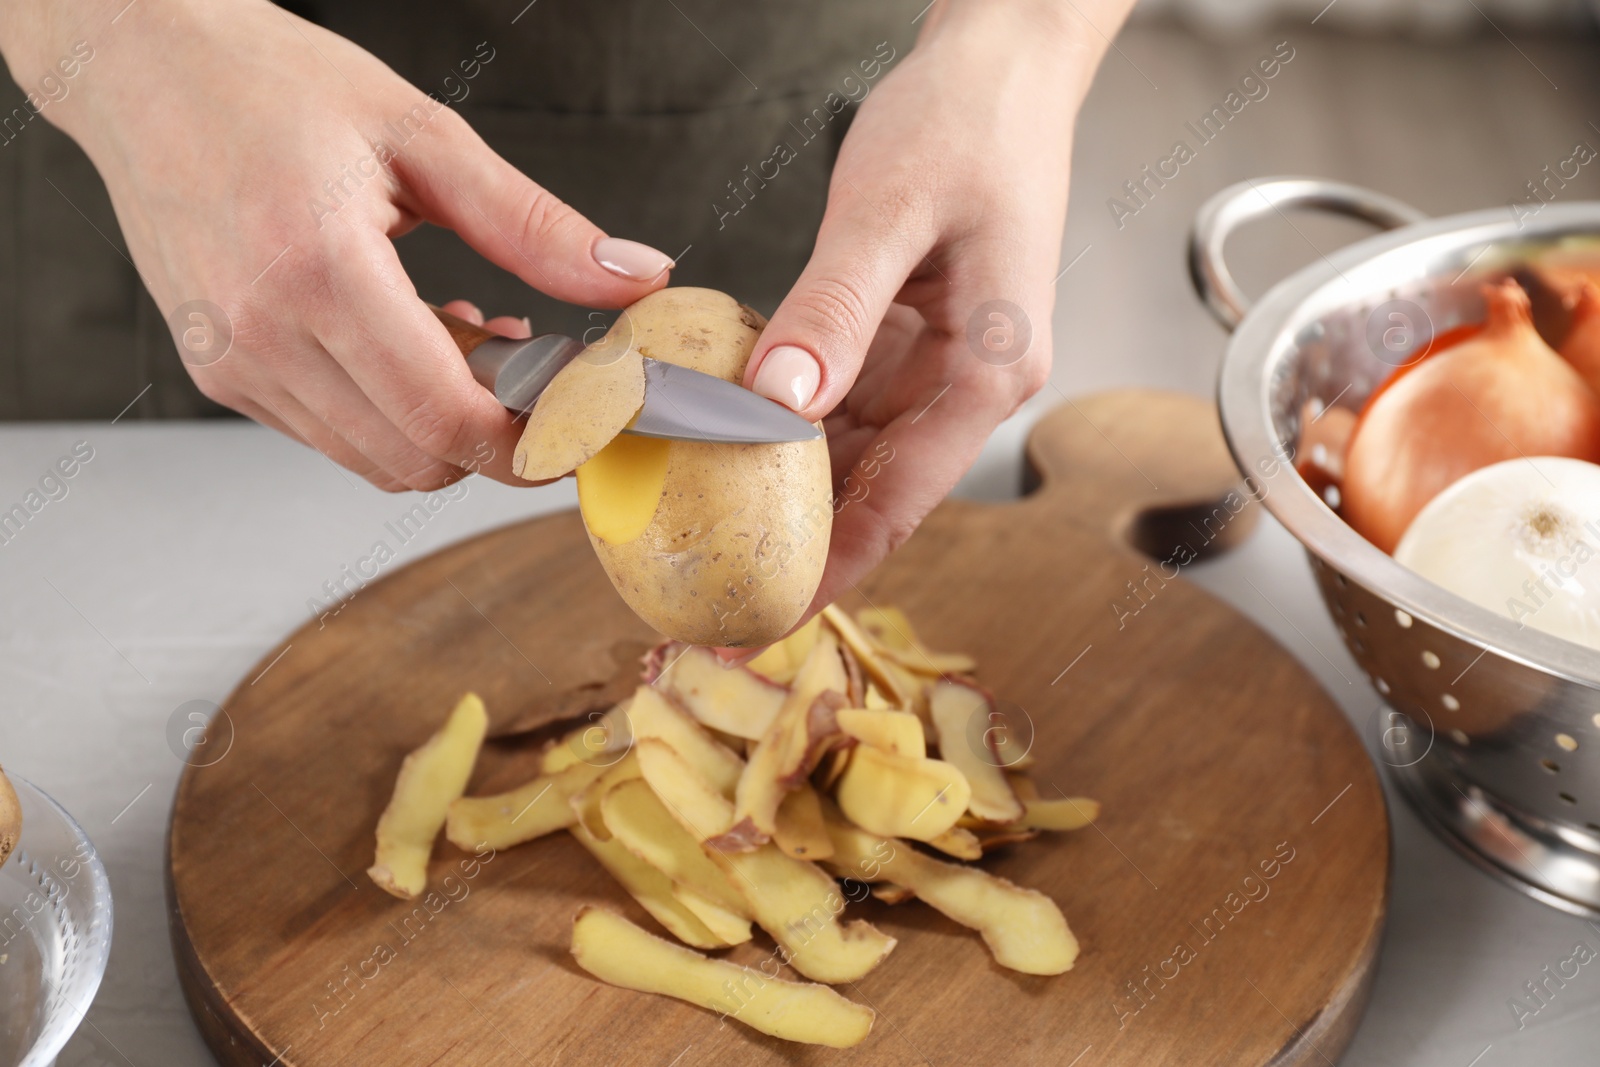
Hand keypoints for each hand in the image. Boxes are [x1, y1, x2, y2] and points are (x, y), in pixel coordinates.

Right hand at [3, 0, 673, 488]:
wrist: (140, 65)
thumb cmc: (269, 84)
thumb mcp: (424, 136)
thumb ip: (536, 225)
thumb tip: (635, 276)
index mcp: (316, 269)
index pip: (445, 419)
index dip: (530, 441)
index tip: (582, 421)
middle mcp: (261, 332)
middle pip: (416, 459)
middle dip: (496, 436)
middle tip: (538, 369)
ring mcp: (232, 361)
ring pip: (374, 457)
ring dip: (442, 424)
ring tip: (469, 331)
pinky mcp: (219, 370)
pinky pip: (330, 432)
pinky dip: (389, 410)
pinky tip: (411, 335)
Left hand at [742, 1, 1129, 612]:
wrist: (1004, 63)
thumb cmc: (969, 122)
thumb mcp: (889, 209)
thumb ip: (835, 308)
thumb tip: (782, 403)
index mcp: (990, 369)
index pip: (905, 499)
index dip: (835, 565)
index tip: (768, 616)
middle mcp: (972, 382)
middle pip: (878, 490)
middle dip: (802, 543)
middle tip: (717, 590)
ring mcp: (941, 363)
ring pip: (855, 452)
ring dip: (787, 487)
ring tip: (708, 530)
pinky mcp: (911, 337)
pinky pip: (843, 400)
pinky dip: (788, 420)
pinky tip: (728, 437)